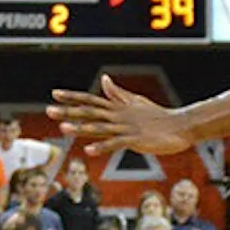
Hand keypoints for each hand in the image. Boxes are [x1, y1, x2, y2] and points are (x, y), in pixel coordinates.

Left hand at [49, 78, 194, 156]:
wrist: (181, 126)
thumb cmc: (158, 116)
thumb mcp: (135, 102)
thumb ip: (117, 93)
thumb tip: (105, 79)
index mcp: (117, 108)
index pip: (90, 99)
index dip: (72, 96)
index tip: (54, 94)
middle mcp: (118, 115)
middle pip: (90, 111)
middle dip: (69, 111)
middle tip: (48, 110)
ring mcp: (126, 128)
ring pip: (100, 126)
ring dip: (81, 127)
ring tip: (63, 128)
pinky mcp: (135, 140)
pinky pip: (116, 144)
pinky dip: (102, 146)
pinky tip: (88, 150)